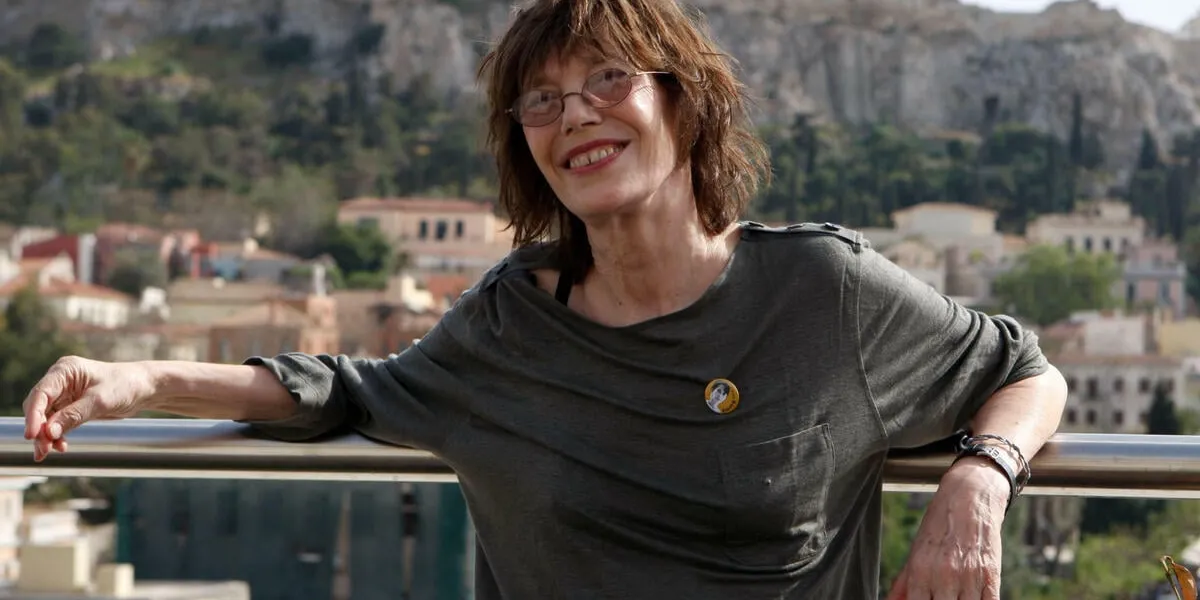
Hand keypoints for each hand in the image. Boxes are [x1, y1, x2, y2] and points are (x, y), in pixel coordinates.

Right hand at [23, 356, 154, 461]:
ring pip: (45, 416)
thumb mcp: (100, 401)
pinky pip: (56, 422)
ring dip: (45, 435)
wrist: (144, 388)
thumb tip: (48, 432)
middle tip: (42, 450)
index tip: (31, 435)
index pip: (41, 393)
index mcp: (65, 370)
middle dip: (39, 428)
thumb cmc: (125, 386)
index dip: (33, 415)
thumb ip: (73, 415)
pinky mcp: (70, 405)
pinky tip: (60, 446)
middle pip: (39, 406)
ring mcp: (64, 393)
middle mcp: (61, 380)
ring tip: (46, 453)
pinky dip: (56, 434)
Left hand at [887, 458, 1009, 599]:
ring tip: (955, 596)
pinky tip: (971, 598)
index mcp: (920, 569)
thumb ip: (904, 583)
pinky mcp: (992, 576)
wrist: (970, 497)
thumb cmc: (939, 525)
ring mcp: (970, 577)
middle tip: (940, 596)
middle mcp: (945, 575)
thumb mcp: (916, 551)